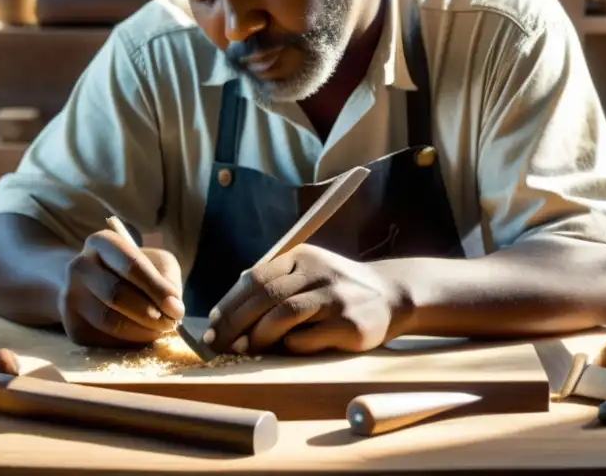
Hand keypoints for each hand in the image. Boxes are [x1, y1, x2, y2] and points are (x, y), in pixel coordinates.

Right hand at [59, 229, 184, 346]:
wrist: (98, 286)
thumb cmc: (135, 271)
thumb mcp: (156, 264)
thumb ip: (168, 281)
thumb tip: (174, 309)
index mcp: (102, 242)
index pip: (130, 264)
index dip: (156, 288)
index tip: (177, 308)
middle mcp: (80, 266)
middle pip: (116, 294)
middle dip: (150, 313)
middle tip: (171, 323)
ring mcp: (70, 297)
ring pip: (109, 321)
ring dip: (141, 331)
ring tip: (160, 331)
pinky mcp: (72, 327)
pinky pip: (104, 341)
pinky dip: (129, 343)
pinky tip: (141, 336)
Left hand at [205, 245, 406, 354]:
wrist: (392, 295)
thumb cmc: (338, 288)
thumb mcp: (309, 272)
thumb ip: (276, 283)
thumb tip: (230, 306)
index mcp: (302, 256)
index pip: (256, 277)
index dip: (230, 301)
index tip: (213, 322)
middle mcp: (318, 271)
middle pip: (265, 296)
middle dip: (235, 322)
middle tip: (219, 343)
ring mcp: (335, 296)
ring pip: (283, 314)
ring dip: (258, 336)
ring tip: (246, 349)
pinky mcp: (348, 324)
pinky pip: (307, 338)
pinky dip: (288, 346)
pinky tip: (283, 349)